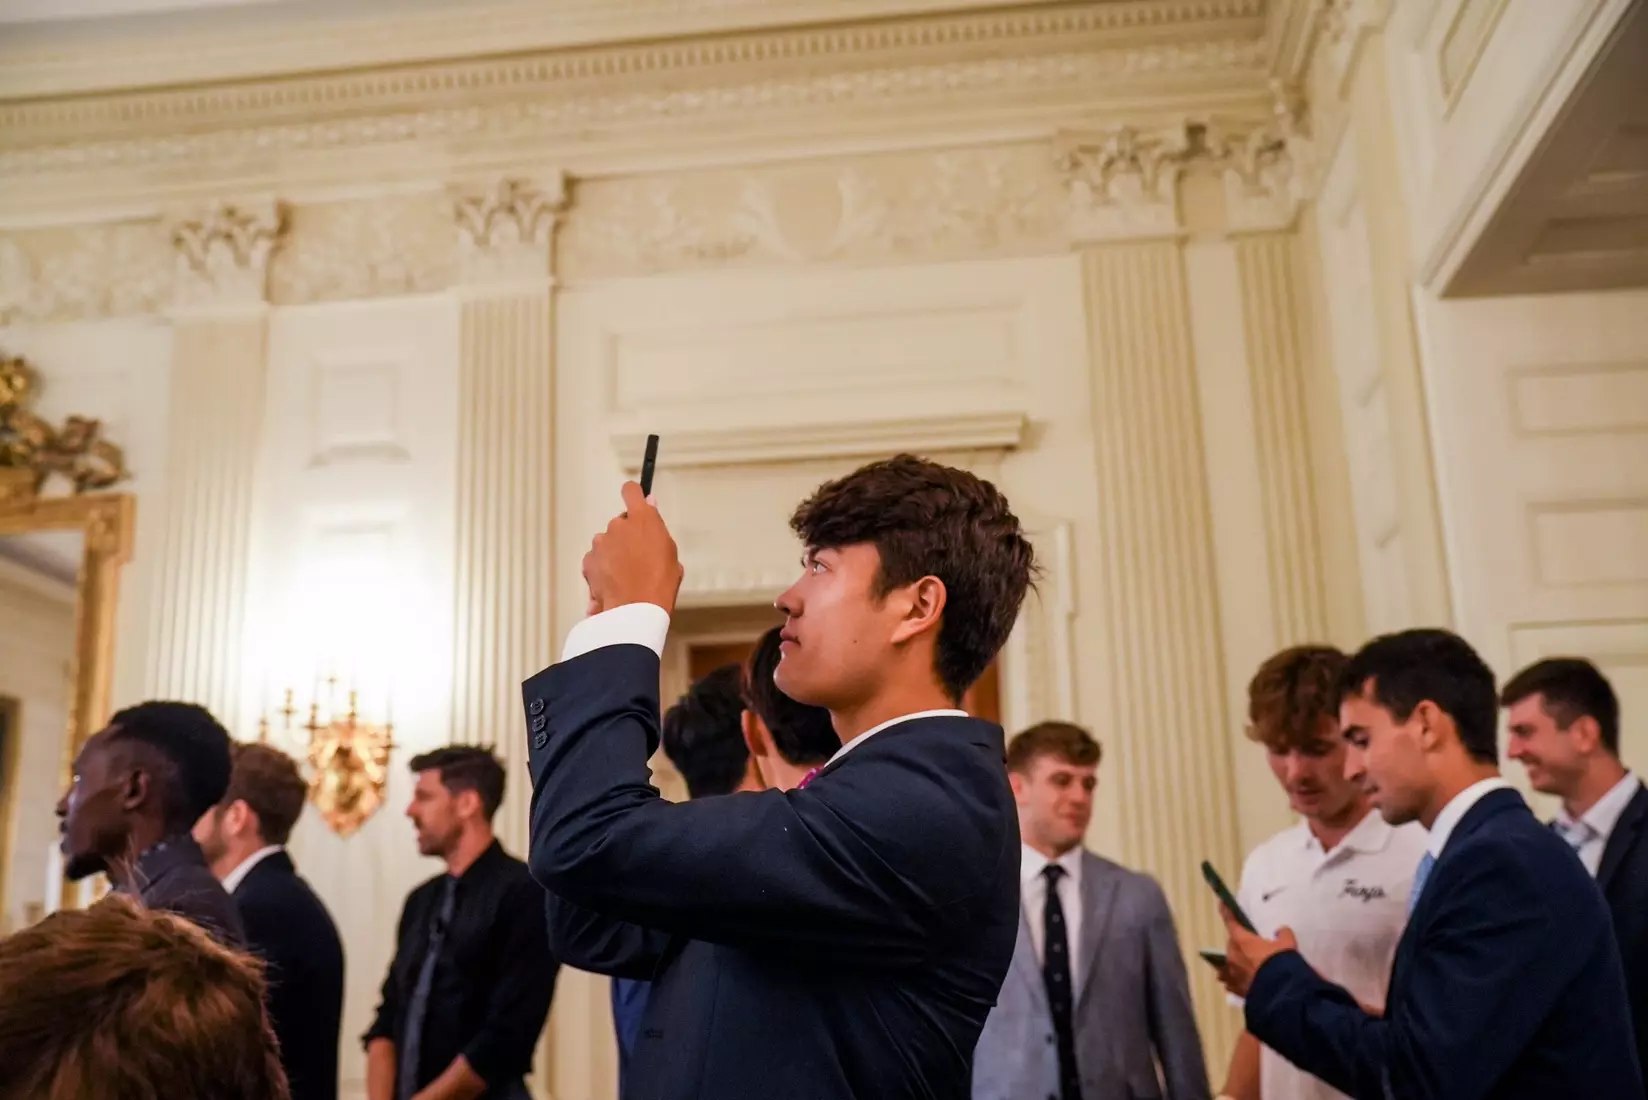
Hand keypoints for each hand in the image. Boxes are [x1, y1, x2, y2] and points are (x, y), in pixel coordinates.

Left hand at [582, 482, 683, 616]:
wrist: (635, 609)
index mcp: (643, 519)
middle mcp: (618, 525)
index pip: (632, 491)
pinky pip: (596, 561)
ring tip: (626, 578)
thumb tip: (650, 505)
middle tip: (638, 559)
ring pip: (607, 544)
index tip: (635, 497)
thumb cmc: (660, 583)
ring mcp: (600, 543)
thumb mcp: (670, 553)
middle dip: (626, 537)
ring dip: (613, 554)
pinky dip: (602, 570)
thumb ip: (657, 527)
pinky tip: (614, 586)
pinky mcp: (588, 561)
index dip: (633, 494)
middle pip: (620, 524)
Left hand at [1215, 903, 1296, 997]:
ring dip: (1236, 962)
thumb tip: (1281, 931)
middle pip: (1232, 944)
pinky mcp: (1236, 989)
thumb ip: (1283, 935)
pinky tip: (1237, 982)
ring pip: (1230, 963)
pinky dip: (1233, 980)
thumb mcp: (1287, 945)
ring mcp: (1232, 973)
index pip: (1231, 921)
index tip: (1222, 903)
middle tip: (1252, 945)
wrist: (1281, 993)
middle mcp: (1233, 956)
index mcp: (1241, 941)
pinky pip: (1231, 981)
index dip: (1227, 911)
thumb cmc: (1280, 963)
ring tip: (1246, 965)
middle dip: (1240, 943)